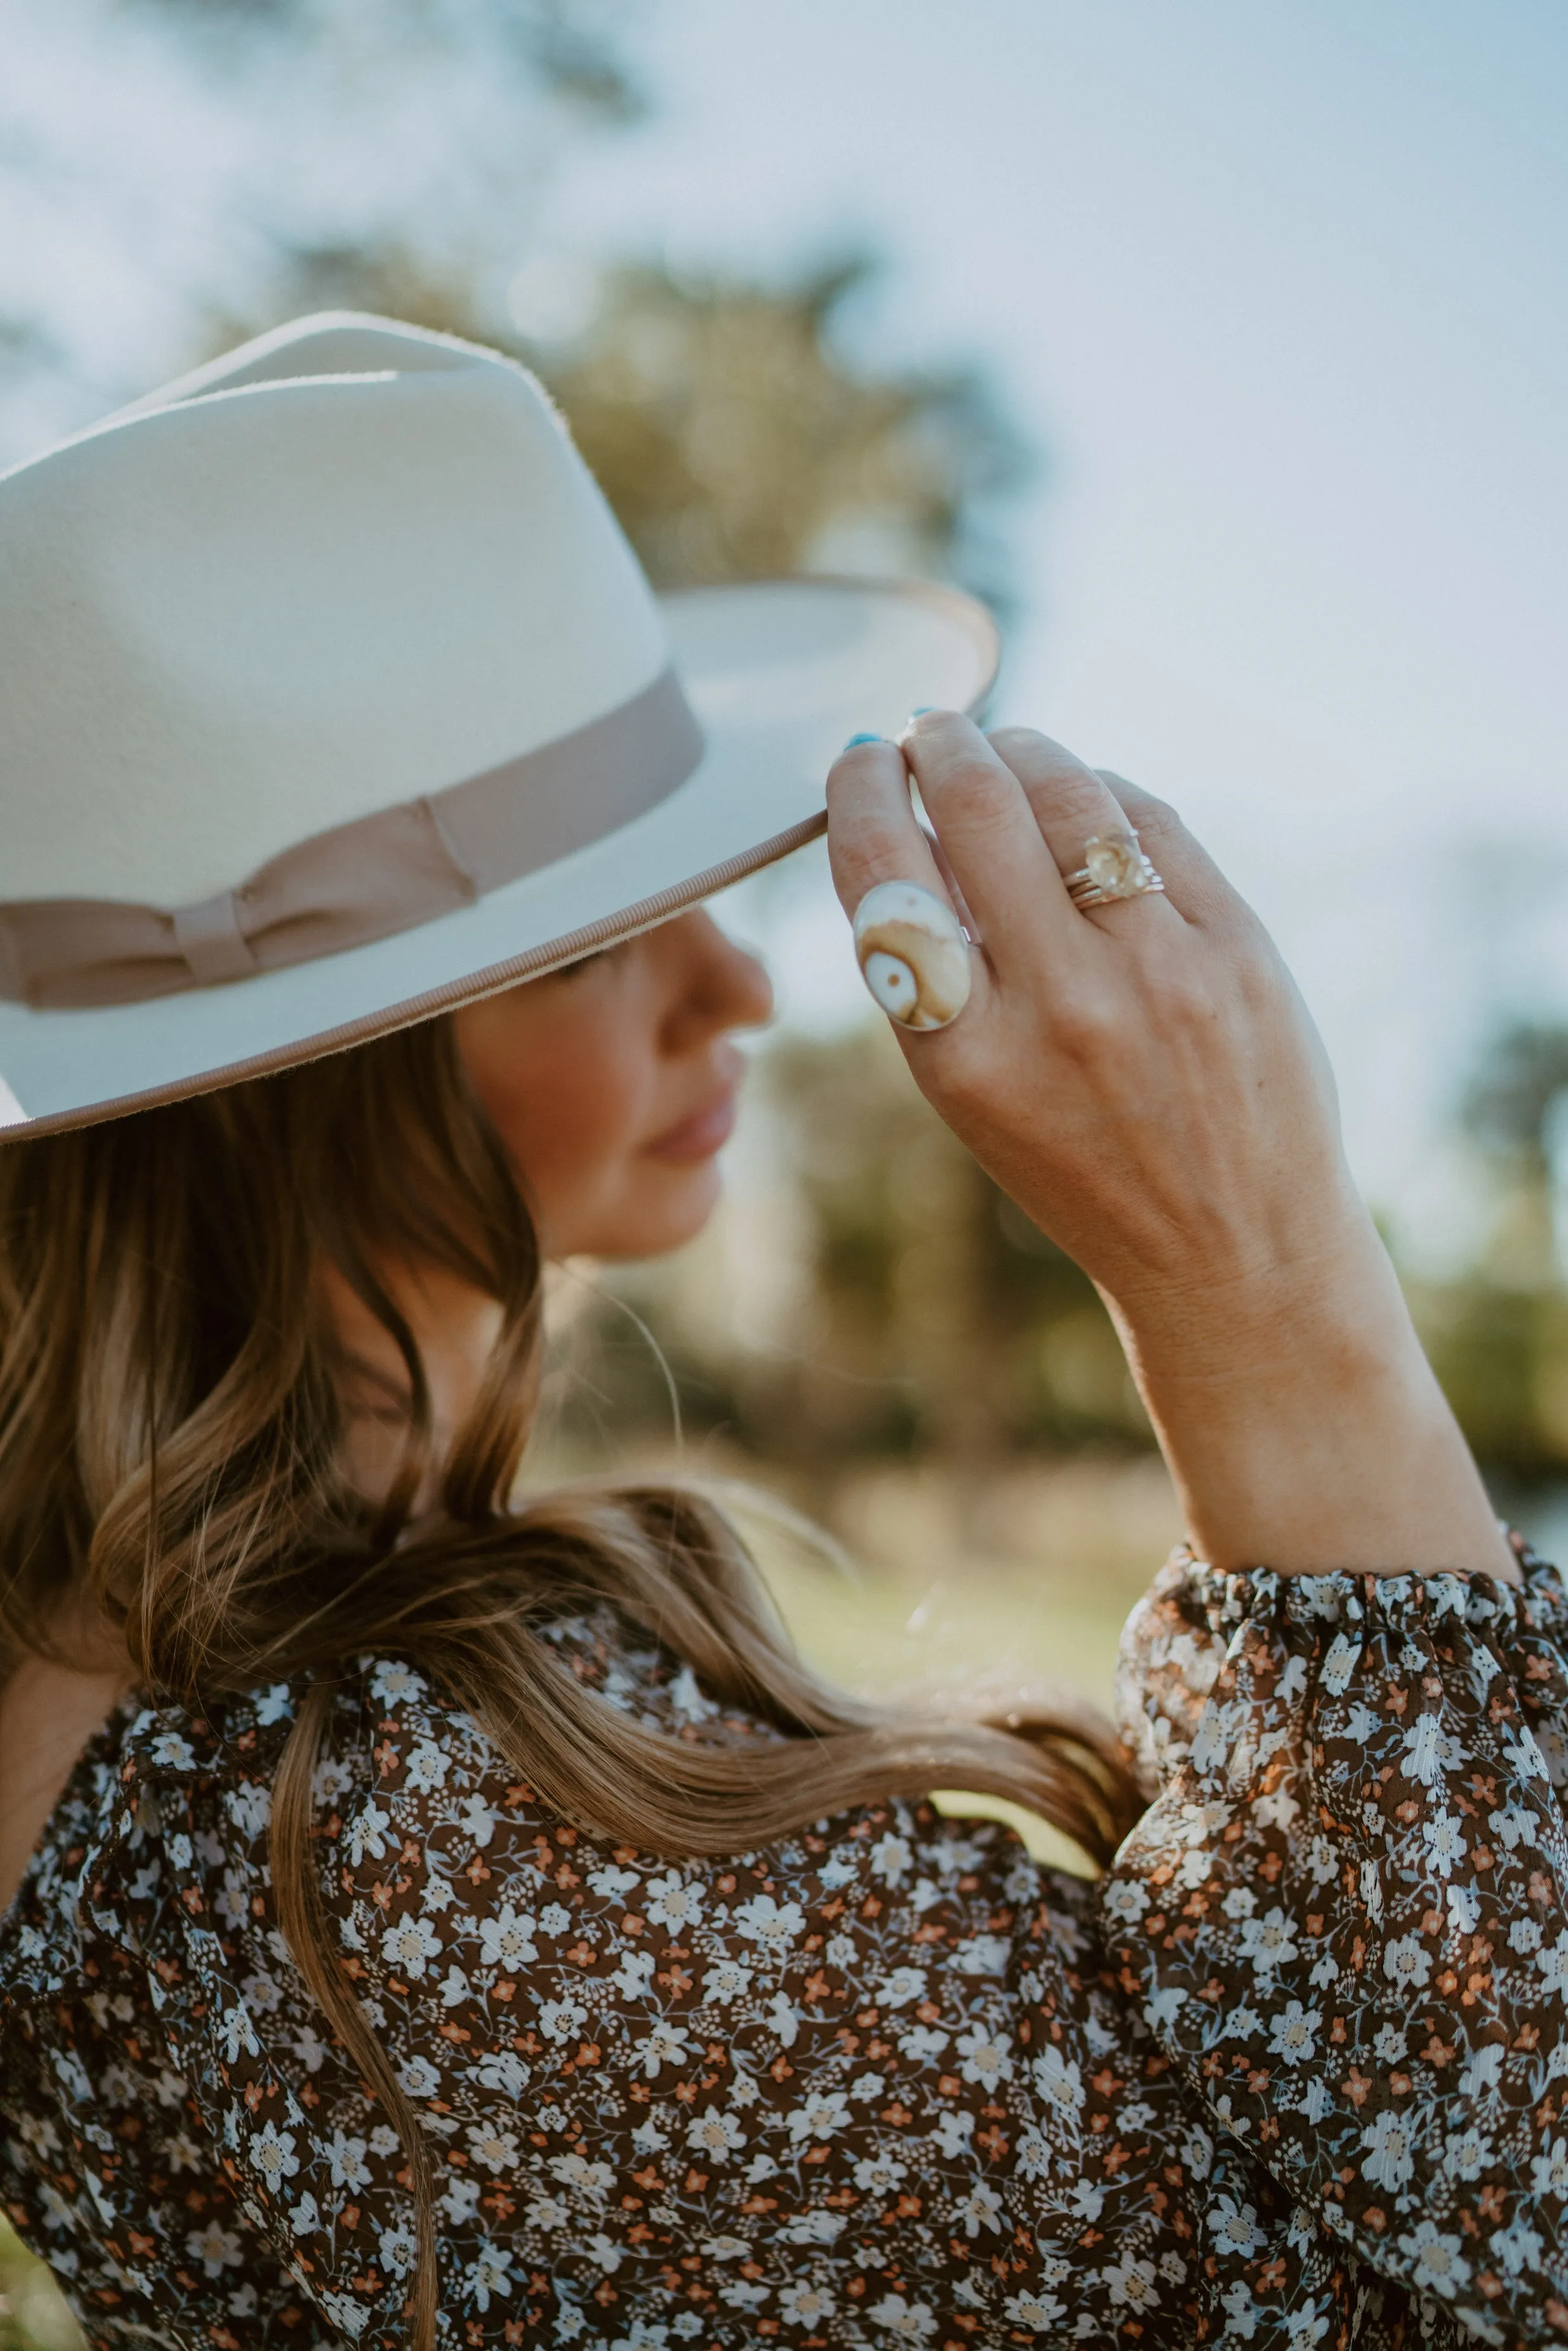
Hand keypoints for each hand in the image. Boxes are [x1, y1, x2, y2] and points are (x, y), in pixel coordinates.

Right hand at [826, 714, 1513, 1579]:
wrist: (1231, 1250)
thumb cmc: (1081, 1169)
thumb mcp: (970, 1096)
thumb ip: (935, 973)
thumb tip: (910, 821)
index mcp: (964, 1056)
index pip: (883, 873)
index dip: (861, 791)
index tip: (861, 758)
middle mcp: (1058, 1005)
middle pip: (976, 803)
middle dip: (943, 744)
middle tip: (935, 730)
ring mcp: (1157, 970)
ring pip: (1072, 793)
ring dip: (1027, 752)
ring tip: (1011, 752)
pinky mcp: (1236, 949)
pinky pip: (1153, 825)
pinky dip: (1108, 796)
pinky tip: (1091, 803)